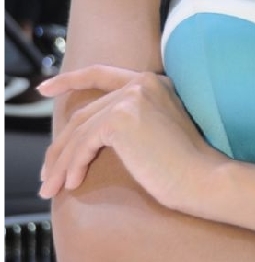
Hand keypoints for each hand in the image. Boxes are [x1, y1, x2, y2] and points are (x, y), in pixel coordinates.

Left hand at [39, 66, 222, 210]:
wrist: (203, 179)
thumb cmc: (185, 167)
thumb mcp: (157, 132)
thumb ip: (130, 120)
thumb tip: (87, 136)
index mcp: (153, 82)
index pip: (101, 73)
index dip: (70, 79)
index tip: (45, 87)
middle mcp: (140, 83)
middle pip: (84, 114)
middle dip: (59, 147)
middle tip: (46, 173)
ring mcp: (131, 98)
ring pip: (79, 131)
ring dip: (61, 162)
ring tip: (52, 188)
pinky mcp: (120, 119)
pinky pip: (83, 144)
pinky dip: (72, 166)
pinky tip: (72, 184)